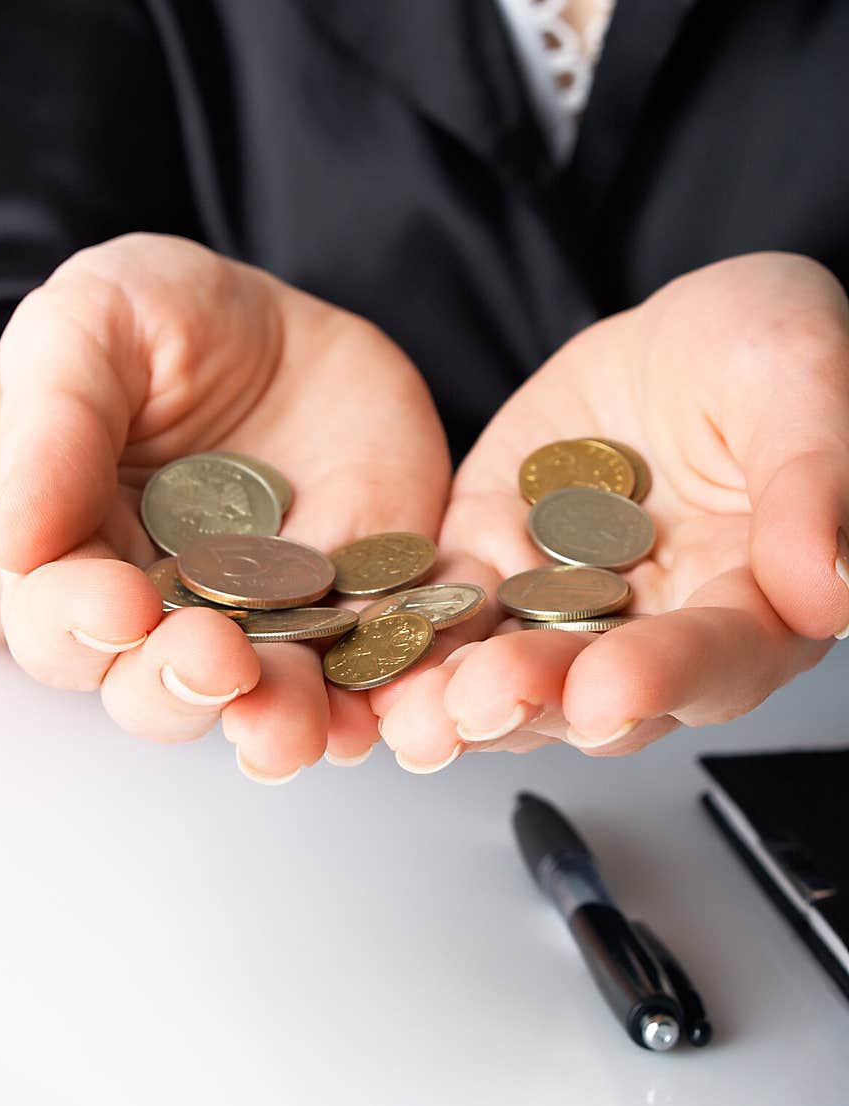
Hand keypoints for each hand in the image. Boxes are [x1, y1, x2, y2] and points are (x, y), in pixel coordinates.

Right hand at [0, 233, 450, 777]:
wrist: (288, 328)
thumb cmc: (164, 323)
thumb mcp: (94, 328)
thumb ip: (56, 427)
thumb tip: (11, 540)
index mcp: (85, 558)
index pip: (61, 623)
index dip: (79, 623)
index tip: (114, 603)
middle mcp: (172, 614)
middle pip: (159, 689)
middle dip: (182, 686)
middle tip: (218, 659)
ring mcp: (273, 622)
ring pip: (266, 702)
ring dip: (279, 724)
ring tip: (297, 727)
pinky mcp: (358, 611)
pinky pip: (370, 671)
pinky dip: (376, 699)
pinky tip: (382, 707)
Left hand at [376, 253, 847, 766]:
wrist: (672, 331)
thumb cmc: (758, 349)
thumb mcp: (799, 381)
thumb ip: (814, 482)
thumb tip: (833, 592)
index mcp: (750, 600)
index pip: (715, 657)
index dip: (665, 677)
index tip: (611, 690)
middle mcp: (652, 626)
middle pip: (597, 688)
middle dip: (537, 699)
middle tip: (482, 703)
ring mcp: (562, 601)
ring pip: (511, 667)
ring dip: (459, 698)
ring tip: (413, 714)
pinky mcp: (490, 562)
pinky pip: (444, 607)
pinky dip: (404, 636)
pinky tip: (364, 658)